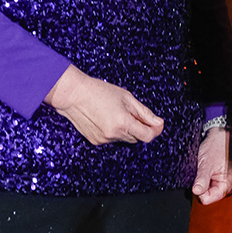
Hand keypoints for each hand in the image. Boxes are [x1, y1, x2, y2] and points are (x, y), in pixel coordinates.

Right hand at [45, 66, 163, 144]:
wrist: (72, 95)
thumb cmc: (98, 91)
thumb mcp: (126, 98)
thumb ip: (144, 113)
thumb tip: (158, 123)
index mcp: (123, 123)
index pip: (148, 136)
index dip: (155, 130)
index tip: (158, 123)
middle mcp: (114, 134)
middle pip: (137, 137)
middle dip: (140, 127)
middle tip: (134, 112)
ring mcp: (104, 140)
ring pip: (125, 138)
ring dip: (127, 129)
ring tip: (115, 112)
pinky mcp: (95, 141)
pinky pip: (112, 139)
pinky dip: (114, 131)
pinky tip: (106, 118)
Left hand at [191, 128, 231, 203]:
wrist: (222, 134)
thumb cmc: (217, 146)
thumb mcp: (206, 163)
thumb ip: (202, 180)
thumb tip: (196, 192)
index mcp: (227, 185)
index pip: (207, 199)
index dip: (199, 191)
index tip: (198, 180)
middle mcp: (229, 187)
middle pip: (209, 196)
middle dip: (202, 186)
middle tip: (203, 172)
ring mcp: (227, 183)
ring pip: (210, 190)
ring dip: (205, 182)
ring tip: (207, 169)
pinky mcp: (224, 178)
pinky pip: (212, 184)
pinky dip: (208, 178)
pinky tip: (210, 169)